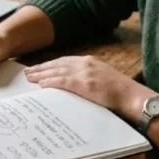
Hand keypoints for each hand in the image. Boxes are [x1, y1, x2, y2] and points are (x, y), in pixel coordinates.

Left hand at [24, 55, 154, 118]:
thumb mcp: (102, 78)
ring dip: (42, 74)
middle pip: (58, 64)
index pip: (64, 61)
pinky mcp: (84, 83)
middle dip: (42, 68)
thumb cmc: (120, 92)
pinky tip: (41, 84)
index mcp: (89, 61)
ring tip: (30, 78)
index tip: (39, 68)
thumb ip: (88, 78)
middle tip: (28, 72)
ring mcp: (84, 72)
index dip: (50, 65)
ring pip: (57, 71)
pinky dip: (51, 82)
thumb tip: (74, 84)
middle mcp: (85, 63)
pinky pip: (62, 81)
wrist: (131, 96)